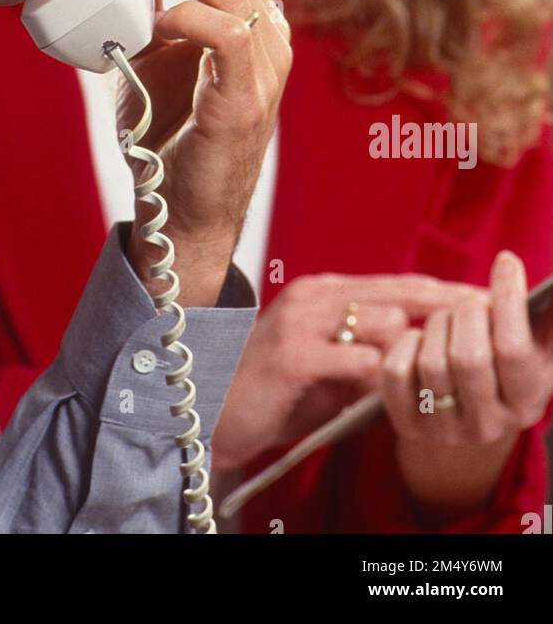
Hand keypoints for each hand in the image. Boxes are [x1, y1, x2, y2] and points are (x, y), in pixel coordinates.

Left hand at [90, 0, 291, 306]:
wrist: (182, 210)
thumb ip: (143, 12)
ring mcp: (265, 65)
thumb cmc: (170, 133)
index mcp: (251, 16)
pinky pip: (226, 34)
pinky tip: (154, 17)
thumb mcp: (154, 56)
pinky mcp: (247, 98)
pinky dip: (186, 15)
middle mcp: (268, 33)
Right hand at [211, 271, 476, 470]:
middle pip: (399, 294)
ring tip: (407, 380)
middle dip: (441, 316)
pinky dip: (375, 377)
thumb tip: (424, 347)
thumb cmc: (274, 390)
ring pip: (383, 323)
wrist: (212, 407)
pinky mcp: (292, 354)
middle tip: (472, 333)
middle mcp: (315, 295)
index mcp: (325, 291)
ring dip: (403, 356)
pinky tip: (375, 392)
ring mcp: (301, 320)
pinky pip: (357, 360)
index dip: (443, 292)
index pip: (398, 283)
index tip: (480, 302)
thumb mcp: (329, 362)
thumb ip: (369, 348)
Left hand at [381, 250, 552, 513]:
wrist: (472, 414)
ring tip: (450, 324)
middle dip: (468, 313)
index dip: (508, 299)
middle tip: (472, 305)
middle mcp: (488, 425)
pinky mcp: (409, 424)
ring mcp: (446, 430)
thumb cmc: (508, 365)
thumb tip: (541, 279)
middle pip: (468, 357)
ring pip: (431, 362)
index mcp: (527, 403)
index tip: (506, 261)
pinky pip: (396, 371)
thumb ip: (544, 315)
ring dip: (438, 325)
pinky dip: (407, 343)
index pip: (514, 349)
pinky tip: (423, 342)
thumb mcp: (538, 345)